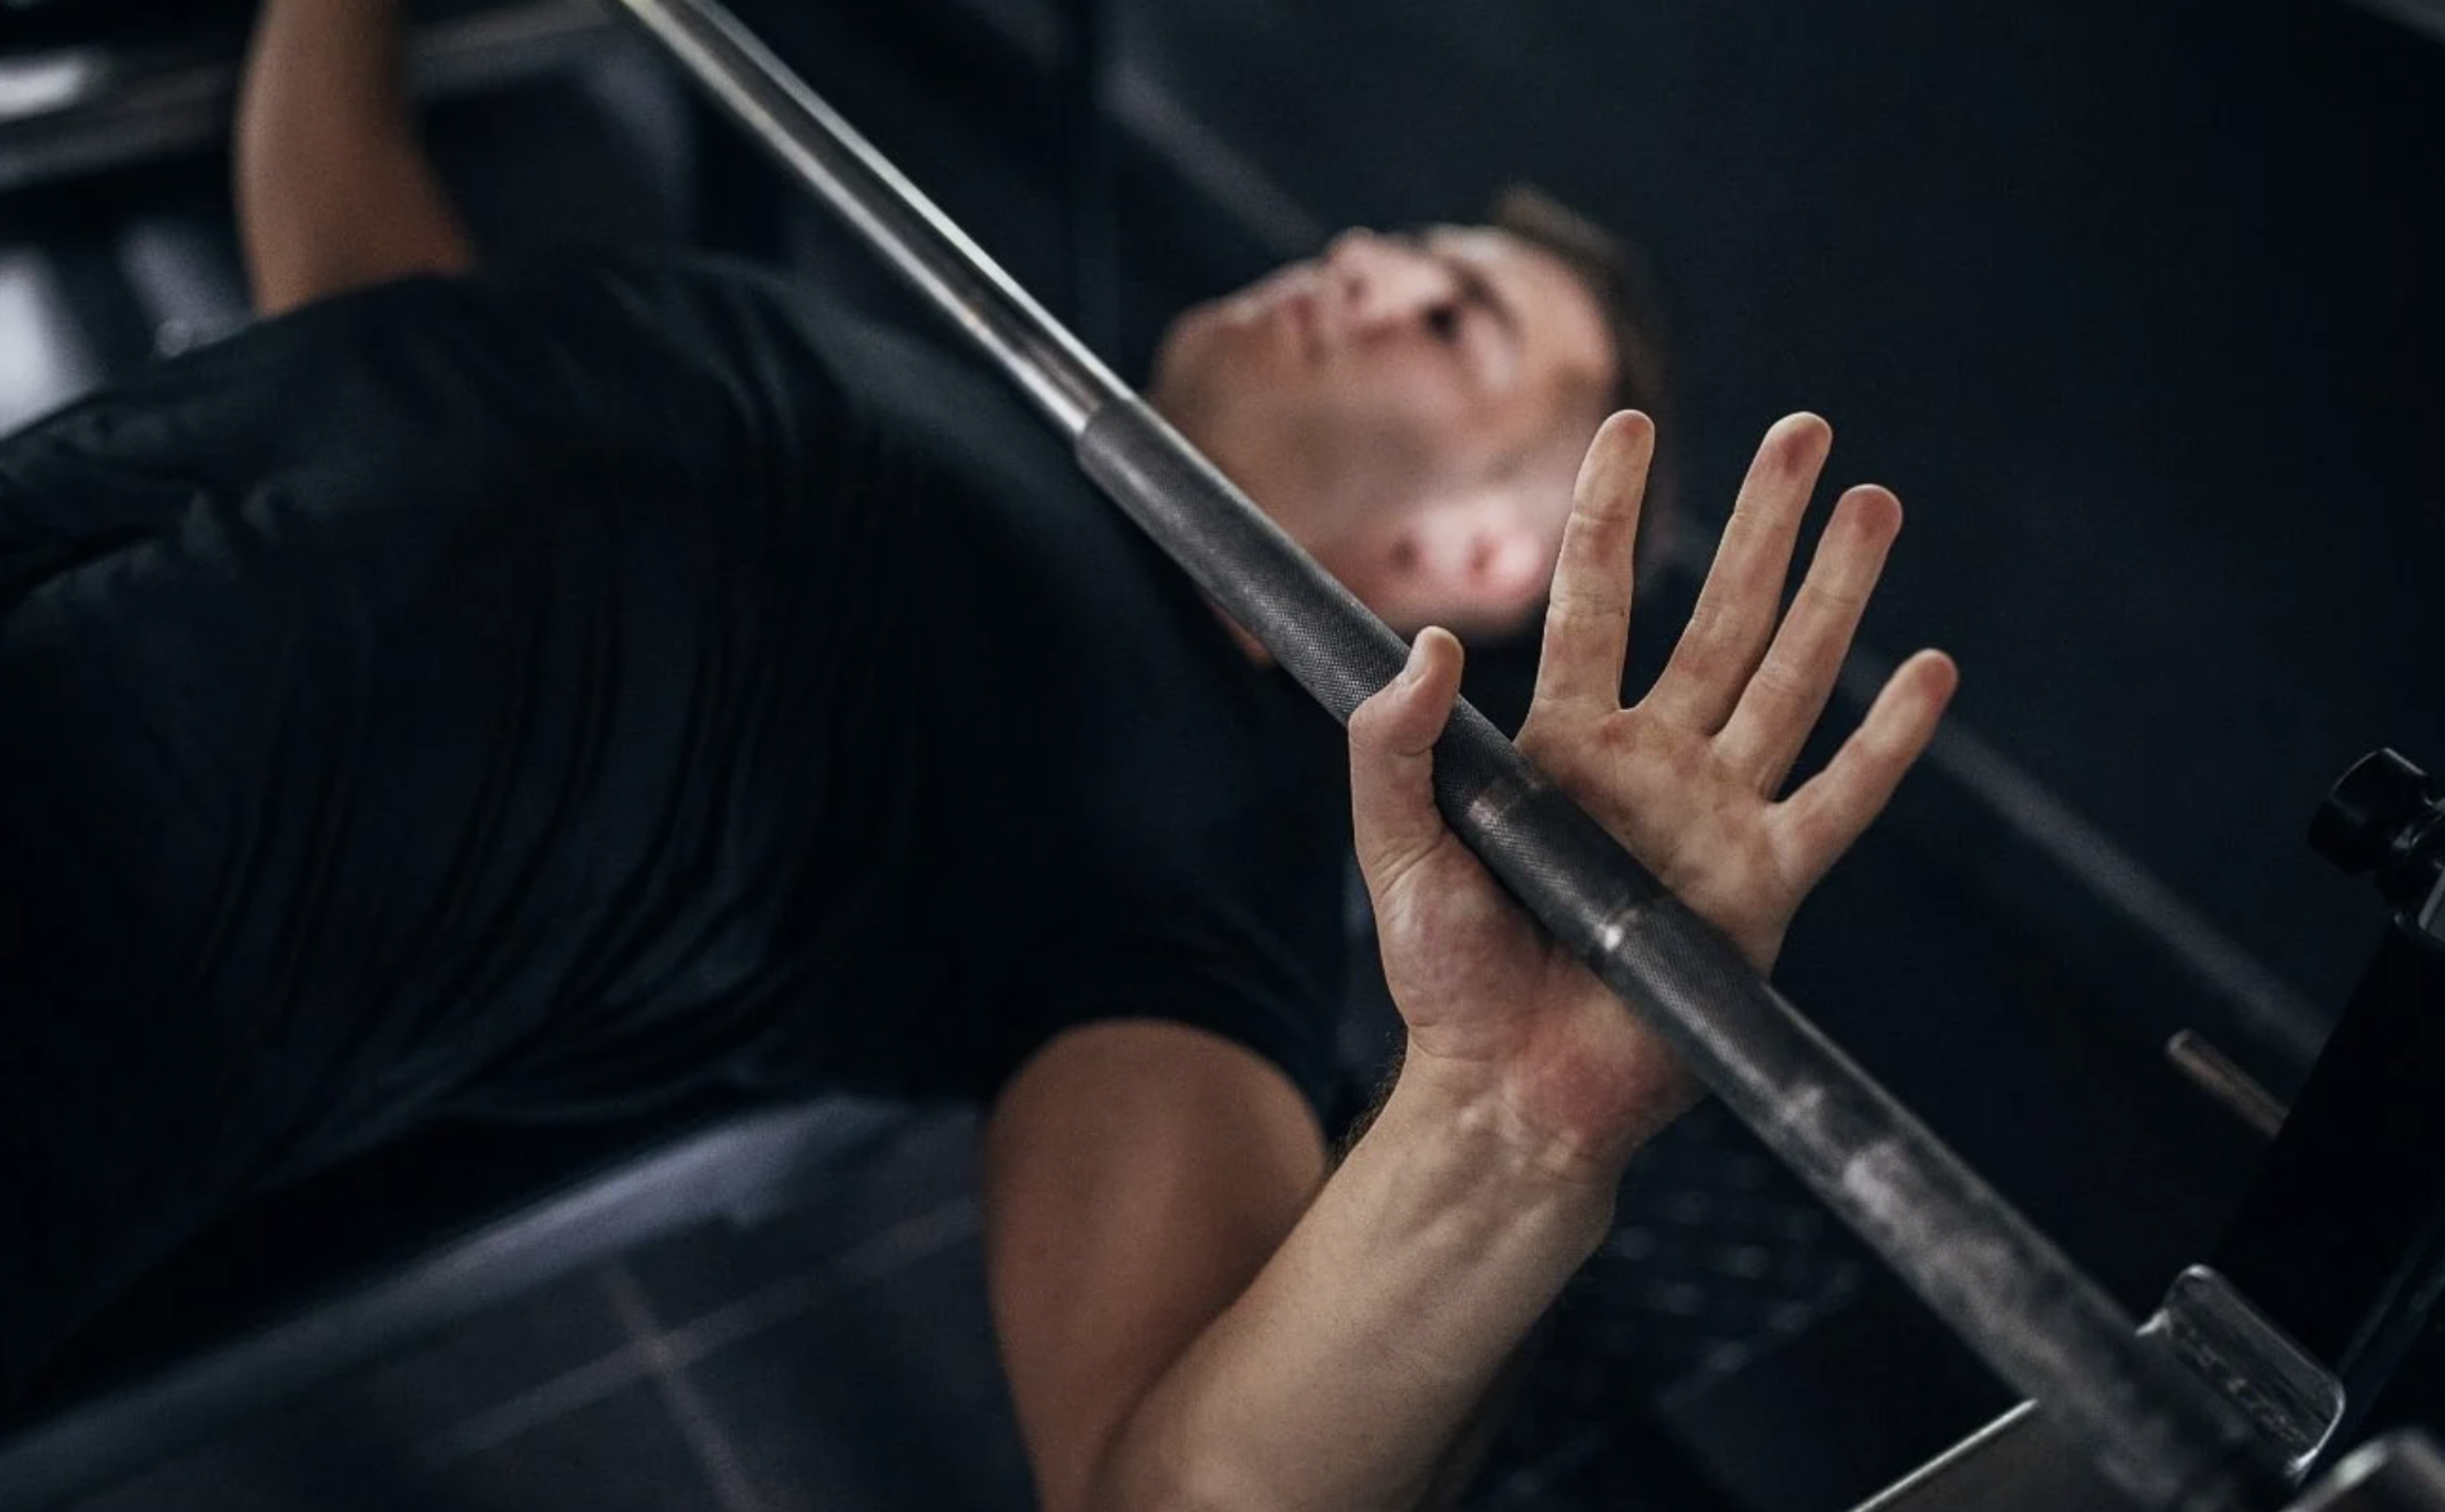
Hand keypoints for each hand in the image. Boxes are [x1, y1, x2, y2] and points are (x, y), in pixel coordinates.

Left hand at [1347, 411, 1957, 1181]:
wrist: (1510, 1091)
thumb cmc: (1446, 978)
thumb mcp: (1396, 846)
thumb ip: (1396, 743)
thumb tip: (1429, 642)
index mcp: (1564, 743)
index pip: (1596, 598)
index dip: (1612, 511)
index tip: (1633, 423)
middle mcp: (1650, 765)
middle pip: (1720, 616)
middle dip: (1765, 522)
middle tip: (1806, 431)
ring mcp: (1715, 819)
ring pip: (1790, 680)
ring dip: (1837, 593)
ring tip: (1876, 503)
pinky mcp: (1764, 889)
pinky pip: (1838, 801)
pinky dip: (1887, 740)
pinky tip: (1930, 671)